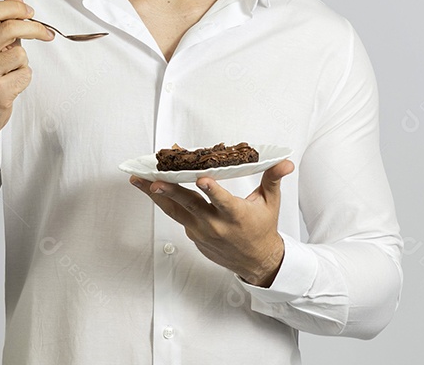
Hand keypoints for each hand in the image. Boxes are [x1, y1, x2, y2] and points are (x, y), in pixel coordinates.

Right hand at [0, 0, 53, 152]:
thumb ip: (2, 24)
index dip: (16, 8)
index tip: (31, 13)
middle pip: (10, 27)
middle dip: (35, 29)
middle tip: (46, 34)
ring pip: (21, 54)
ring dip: (23, 63)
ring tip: (10, 72)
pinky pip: (25, 74)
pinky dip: (24, 79)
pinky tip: (10, 86)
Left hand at [130, 159, 294, 286]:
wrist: (256, 261)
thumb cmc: (262, 228)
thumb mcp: (270, 203)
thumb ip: (273, 179)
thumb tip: (286, 162)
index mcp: (236, 215)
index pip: (222, 201)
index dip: (212, 190)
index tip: (202, 179)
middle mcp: (216, 224)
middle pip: (189, 205)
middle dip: (170, 191)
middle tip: (152, 180)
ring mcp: (201, 231)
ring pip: (175, 210)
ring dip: (155, 195)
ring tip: (137, 180)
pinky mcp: (193, 235)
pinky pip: (177, 215)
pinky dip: (165, 200)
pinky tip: (152, 186)